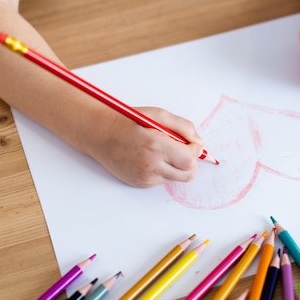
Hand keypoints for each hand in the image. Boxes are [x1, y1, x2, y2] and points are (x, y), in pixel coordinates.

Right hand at [81, 106, 204, 187]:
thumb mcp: (158, 115)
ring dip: (178, 167)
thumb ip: (183, 127)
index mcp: (156, 145)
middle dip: (190, 161)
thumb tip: (199, 142)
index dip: (195, 150)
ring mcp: (145, 177)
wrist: (100, 134)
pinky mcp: (141, 184)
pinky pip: (163, 181)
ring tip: (166, 152)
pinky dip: (165, 170)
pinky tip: (153, 158)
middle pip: (188, 174)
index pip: (190, 158)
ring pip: (177, 179)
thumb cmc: (128, 122)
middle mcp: (150, 164)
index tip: (190, 143)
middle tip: (183, 149)